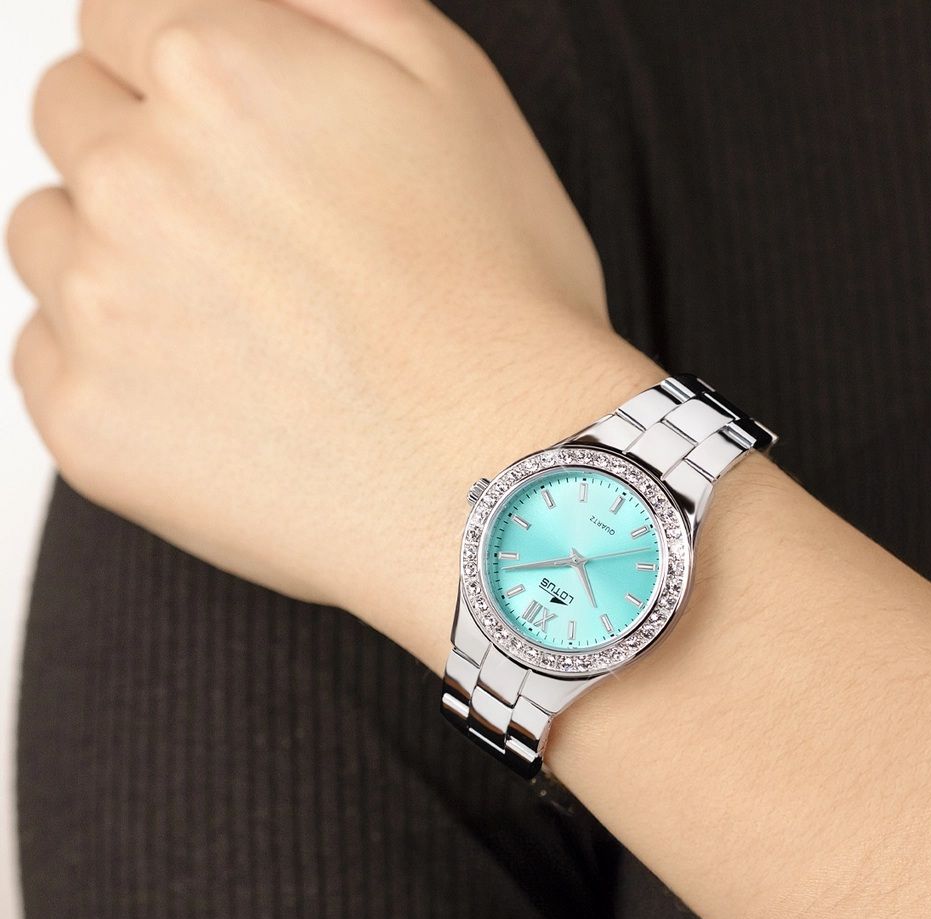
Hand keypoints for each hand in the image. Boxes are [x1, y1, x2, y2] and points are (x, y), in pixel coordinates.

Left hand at [6, 0, 660, 666]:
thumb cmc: (501, 299)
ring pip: (51, 236)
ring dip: (117, 256)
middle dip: (146, 153)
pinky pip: (50, 357)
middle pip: (74, 121)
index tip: (233, 134)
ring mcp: (99, 310)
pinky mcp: (91, 425)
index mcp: (215, 72)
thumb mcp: (453, 88)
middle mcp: (131, 179)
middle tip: (250, 236)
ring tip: (237, 320)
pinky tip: (215, 390)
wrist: (503, 483)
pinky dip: (112, 363)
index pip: (116, 18)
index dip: (180, 73)